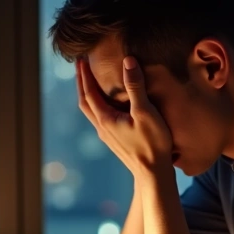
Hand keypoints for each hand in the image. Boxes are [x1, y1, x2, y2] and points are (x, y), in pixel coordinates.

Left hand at [77, 56, 173, 179]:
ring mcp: (107, 136)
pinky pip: (99, 118)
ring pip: (90, 111)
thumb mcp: (145, 112)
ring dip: (87, 94)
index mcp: (105, 119)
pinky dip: (97, 104)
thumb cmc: (152, 144)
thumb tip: (128, 61)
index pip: (89, 92)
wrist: (153, 174)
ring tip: (89, 81)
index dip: (84, 74)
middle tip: (79, 66)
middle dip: (81, 82)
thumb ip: (135, 87)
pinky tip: (106, 103)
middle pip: (84, 102)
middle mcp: (102, 127)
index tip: (81, 59)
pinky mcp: (115, 140)